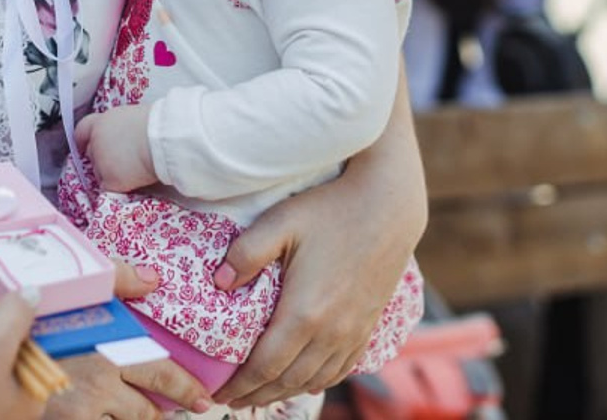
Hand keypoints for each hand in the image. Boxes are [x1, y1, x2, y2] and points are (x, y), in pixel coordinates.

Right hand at [37, 259, 210, 419]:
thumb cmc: (36, 309)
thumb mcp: (78, 283)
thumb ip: (118, 278)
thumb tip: (153, 278)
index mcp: (112, 348)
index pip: (160, 373)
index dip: (184, 388)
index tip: (202, 399)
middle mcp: (100, 386)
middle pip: (143, 411)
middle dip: (159, 414)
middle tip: (173, 415)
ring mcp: (78, 411)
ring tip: (136, 419)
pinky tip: (97, 417)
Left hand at [77, 105, 155, 192]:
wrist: (162, 139)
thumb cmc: (156, 124)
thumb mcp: (132, 117)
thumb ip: (119, 127)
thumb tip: (122, 136)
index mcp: (102, 121)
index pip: (82, 130)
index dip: (82, 139)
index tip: (82, 146)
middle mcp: (96, 141)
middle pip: (91, 153)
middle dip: (102, 158)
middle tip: (120, 160)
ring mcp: (101, 161)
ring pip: (100, 172)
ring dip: (111, 173)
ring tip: (134, 168)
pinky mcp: (110, 179)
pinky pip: (109, 187)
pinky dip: (120, 186)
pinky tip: (134, 178)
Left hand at [213, 69, 424, 407]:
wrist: (388, 206)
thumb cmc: (331, 208)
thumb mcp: (282, 221)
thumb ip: (246, 252)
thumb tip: (218, 283)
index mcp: (304, 313)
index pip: (265, 366)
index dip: (239, 385)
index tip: (218, 392)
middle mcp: (330, 333)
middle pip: (287, 380)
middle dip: (257, 395)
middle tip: (232, 401)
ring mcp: (352, 332)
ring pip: (313, 379)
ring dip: (284, 392)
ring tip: (261, 394)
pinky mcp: (367, 326)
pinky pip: (339, 369)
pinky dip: (316, 382)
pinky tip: (305, 381)